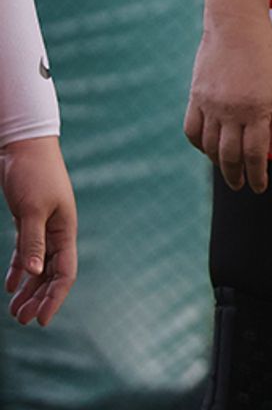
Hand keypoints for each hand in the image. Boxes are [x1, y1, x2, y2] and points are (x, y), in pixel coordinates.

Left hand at [1, 136, 75, 325]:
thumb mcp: (31, 209)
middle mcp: (57, 231)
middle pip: (52, 273)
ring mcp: (43, 226)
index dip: (54, 298)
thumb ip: (32, 242)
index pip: (64, 272)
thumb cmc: (32, 174)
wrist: (22, 145)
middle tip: (22, 320)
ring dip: (28, 289)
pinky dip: (18, 270)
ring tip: (14, 310)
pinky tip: (11, 285)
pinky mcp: (28, 220)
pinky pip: (26, 252)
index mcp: (65, 230)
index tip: (40, 321)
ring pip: (38, 266)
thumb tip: (33, 275)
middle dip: (39, 298)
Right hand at [182, 18, 271, 192]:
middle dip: (237, 175)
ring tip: (228, 171)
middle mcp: (230, 111)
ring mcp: (209, 105)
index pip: (254, 154)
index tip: (259, 188)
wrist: (235, 28)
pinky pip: (192, 130)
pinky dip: (200, 145)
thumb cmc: (266, 56)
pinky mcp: (195, 98)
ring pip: (209, 146)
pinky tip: (209, 150)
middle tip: (242, 186)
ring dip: (218, 163)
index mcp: (255, 110)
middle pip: (229, 155)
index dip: (257, 174)